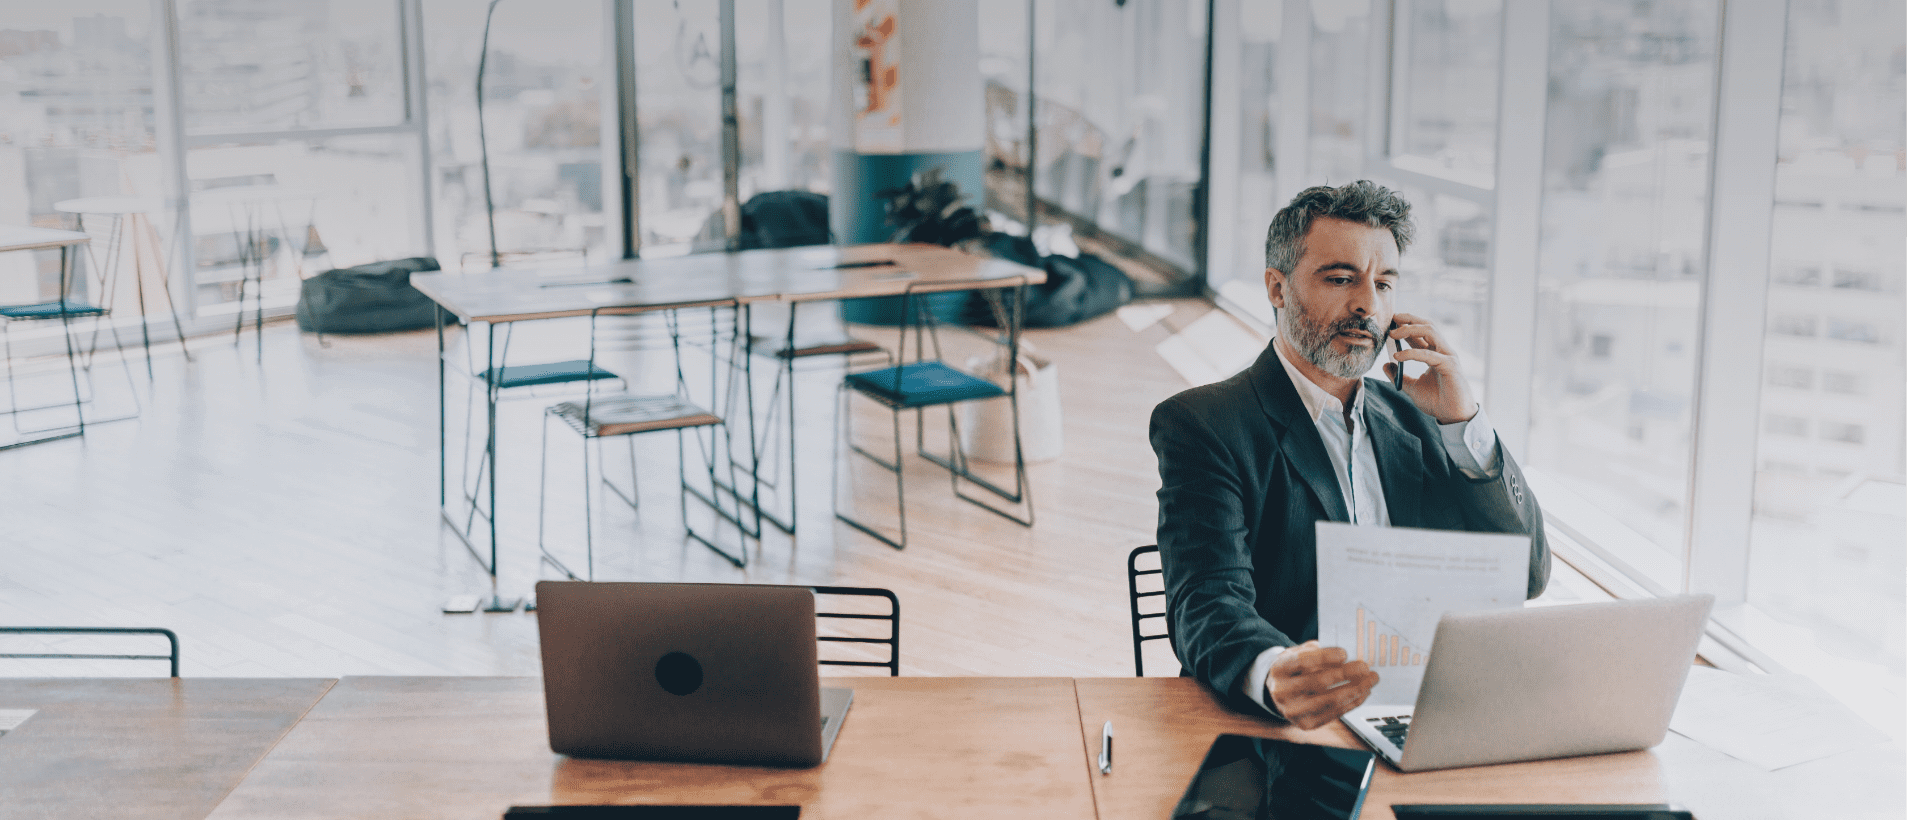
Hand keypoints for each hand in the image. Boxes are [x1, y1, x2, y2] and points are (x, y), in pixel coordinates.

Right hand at [1265, 640, 1379, 729]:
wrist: (1280, 693)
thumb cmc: (1294, 670)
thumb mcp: (1299, 654)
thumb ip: (1318, 652)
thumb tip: (1348, 656)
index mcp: (1279, 669)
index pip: (1302, 661)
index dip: (1325, 657)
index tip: (1344, 653)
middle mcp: (1282, 692)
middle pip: (1319, 682)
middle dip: (1346, 674)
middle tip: (1364, 667)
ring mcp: (1294, 711)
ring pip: (1330, 700)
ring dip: (1355, 690)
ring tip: (1370, 680)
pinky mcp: (1307, 724)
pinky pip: (1335, 713)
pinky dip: (1352, 702)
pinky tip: (1362, 693)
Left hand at [1385, 312, 1477, 423]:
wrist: (1452, 416)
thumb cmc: (1437, 401)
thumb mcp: (1412, 387)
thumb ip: (1399, 376)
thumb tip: (1386, 365)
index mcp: (1434, 354)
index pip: (1421, 333)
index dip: (1406, 325)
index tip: (1390, 322)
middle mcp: (1442, 351)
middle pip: (1427, 326)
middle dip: (1409, 319)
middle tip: (1392, 319)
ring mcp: (1448, 356)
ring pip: (1430, 331)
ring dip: (1410, 329)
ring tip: (1393, 333)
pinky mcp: (1450, 365)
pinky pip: (1429, 354)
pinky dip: (1411, 353)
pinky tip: (1398, 356)